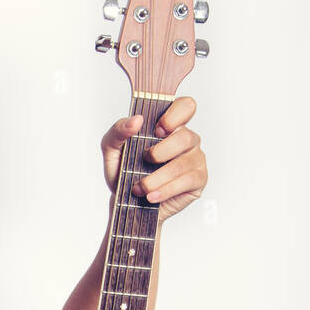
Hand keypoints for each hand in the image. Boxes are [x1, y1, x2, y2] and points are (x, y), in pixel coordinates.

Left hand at [100, 96, 207, 222]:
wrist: (126, 203)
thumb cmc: (123, 172)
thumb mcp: (112, 150)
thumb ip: (118, 131)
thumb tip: (136, 120)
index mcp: (169, 125)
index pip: (185, 106)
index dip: (175, 115)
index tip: (157, 130)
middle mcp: (186, 139)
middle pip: (185, 137)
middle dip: (161, 152)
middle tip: (145, 160)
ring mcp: (195, 159)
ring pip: (183, 163)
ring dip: (157, 178)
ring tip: (140, 188)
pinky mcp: (198, 180)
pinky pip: (186, 181)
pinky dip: (165, 190)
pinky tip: (152, 196)